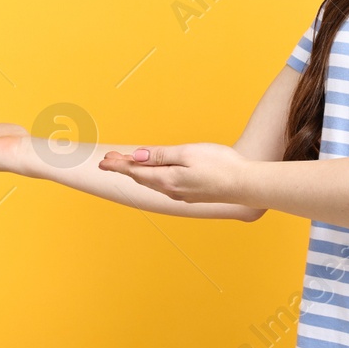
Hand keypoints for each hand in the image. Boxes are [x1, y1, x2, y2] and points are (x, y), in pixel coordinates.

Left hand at [97, 142, 249, 204]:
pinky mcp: (192, 194)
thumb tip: (138, 156)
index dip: (118, 165)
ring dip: (138, 173)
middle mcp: (171, 190)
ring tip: (128, 165)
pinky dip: (154, 177)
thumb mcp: (188, 153)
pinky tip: (155, 174)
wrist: (245, 185)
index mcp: (167, 179)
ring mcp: (182, 194)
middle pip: (142, 178)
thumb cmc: (220, 165)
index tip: (103, 160)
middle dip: (125, 168)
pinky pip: (165, 185)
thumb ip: (162, 155)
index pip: (136, 171)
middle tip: (109, 160)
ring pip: (153, 182)